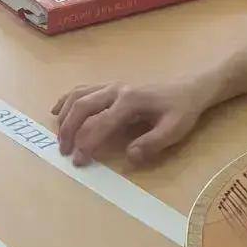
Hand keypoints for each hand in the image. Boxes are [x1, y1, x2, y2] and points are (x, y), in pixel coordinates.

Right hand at [53, 80, 207, 165]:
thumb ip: (152, 143)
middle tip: (64, 151)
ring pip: (78, 96)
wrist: (189, 88)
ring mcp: (111, 86)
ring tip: (59, 137)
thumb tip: (129, 156)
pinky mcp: (110, 86)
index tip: (79, 161)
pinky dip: (66, 100)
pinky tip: (56, 111)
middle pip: (82, 107)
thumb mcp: (174, 130)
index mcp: (130, 101)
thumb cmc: (181, 110)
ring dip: (65, 116)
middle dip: (69, 130)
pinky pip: (82, 90)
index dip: (87, 143)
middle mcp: (115, 90)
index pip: (100, 123)